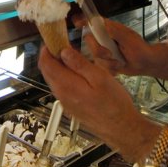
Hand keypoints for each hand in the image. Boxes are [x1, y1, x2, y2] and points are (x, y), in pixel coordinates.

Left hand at [38, 46, 157, 159]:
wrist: (121, 128)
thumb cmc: (114, 103)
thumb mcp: (100, 77)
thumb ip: (80, 64)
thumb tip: (63, 51)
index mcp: (66, 85)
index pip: (46, 63)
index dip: (47, 48)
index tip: (54, 38)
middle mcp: (61, 94)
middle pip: (47, 71)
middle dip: (52, 56)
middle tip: (64, 44)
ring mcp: (65, 102)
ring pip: (54, 79)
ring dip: (59, 66)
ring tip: (74, 56)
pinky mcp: (71, 106)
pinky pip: (62, 87)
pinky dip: (65, 76)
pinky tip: (79, 72)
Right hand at [77, 17, 167, 79]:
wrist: (145, 64)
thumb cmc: (140, 48)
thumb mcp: (128, 38)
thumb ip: (114, 31)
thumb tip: (101, 23)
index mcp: (108, 28)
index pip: (92, 22)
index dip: (82, 21)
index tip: (76, 23)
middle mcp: (103, 38)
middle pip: (89, 41)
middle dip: (99, 51)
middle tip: (110, 54)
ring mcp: (103, 50)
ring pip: (94, 56)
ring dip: (107, 62)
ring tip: (119, 62)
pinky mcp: (104, 61)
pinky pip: (100, 65)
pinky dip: (110, 68)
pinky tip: (119, 66)